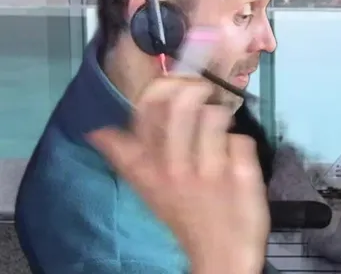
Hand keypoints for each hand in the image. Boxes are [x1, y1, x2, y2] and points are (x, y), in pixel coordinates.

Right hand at [86, 79, 267, 273]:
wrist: (221, 256)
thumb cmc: (186, 217)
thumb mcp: (149, 190)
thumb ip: (127, 158)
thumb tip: (96, 132)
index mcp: (148, 169)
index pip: (143, 113)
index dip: (156, 89)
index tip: (167, 85)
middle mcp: (174, 167)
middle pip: (181, 103)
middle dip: (194, 89)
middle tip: (202, 92)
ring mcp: (209, 169)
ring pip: (214, 114)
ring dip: (220, 116)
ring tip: (219, 129)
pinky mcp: (241, 172)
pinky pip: (241, 138)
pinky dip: (241, 146)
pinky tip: (236, 161)